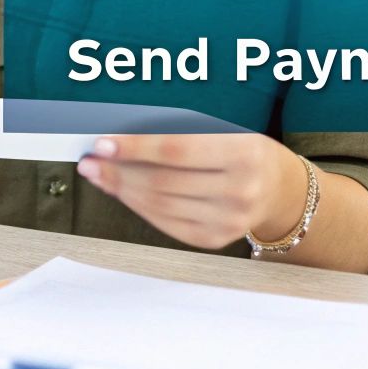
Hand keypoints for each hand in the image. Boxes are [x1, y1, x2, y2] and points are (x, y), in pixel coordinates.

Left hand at [75, 133, 306, 249]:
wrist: (278, 188)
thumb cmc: (241, 149)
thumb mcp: (223, 129)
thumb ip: (177, 131)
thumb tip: (120, 138)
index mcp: (243, 152)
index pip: (176, 150)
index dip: (135, 147)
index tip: (102, 143)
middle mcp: (240, 190)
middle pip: (163, 182)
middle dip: (118, 171)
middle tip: (89, 160)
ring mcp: (229, 221)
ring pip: (160, 205)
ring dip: (122, 189)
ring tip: (99, 174)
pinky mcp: (215, 239)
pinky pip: (166, 223)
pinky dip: (139, 206)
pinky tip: (122, 191)